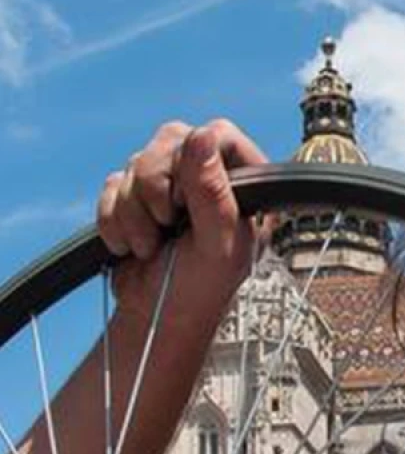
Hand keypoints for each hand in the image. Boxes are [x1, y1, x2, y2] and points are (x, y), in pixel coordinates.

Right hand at [96, 119, 268, 333]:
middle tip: (168, 226)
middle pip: (171, 138)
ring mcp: (171, 184)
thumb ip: (214, 193)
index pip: (218, 133)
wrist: (154, 320)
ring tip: (152, 246)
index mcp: (245, 183)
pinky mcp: (135, 197)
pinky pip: (111, 185)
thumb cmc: (200, 290)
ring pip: (136, 162)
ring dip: (134, 212)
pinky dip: (114, 219)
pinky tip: (132, 246)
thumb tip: (201, 136)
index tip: (186, 200)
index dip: (194, 160)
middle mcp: (208, 176)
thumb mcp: (219, 245)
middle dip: (156, 188)